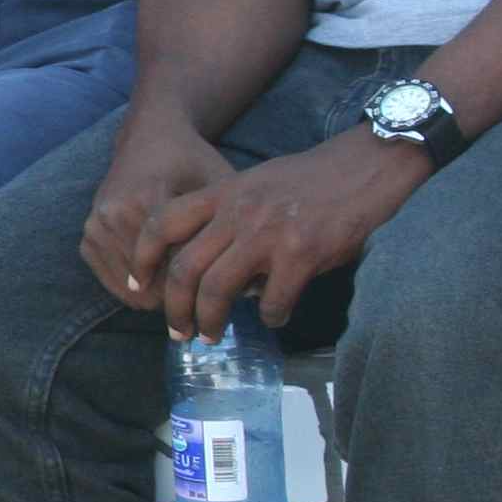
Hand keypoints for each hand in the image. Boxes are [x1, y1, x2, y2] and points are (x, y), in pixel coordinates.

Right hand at [80, 111, 234, 309]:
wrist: (149, 138)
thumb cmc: (192, 162)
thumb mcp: (219, 183)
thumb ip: (233, 226)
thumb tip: (254, 285)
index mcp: (145, 200)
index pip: (175, 268)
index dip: (204, 289)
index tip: (227, 296)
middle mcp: (112, 215)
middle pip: (153, 284)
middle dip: (183, 297)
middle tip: (209, 296)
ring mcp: (95, 228)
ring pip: (132, 291)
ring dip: (161, 297)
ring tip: (188, 289)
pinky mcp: (88, 238)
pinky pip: (114, 284)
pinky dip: (140, 291)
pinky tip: (163, 281)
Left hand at [150, 130, 429, 340]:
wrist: (363, 166)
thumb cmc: (308, 181)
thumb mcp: (253, 186)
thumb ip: (226, 219)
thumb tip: (208, 270)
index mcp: (221, 194)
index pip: (161, 224)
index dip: (142, 258)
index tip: (138, 286)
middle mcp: (237, 213)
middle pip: (184, 268)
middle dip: (174, 308)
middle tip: (178, 331)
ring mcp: (268, 233)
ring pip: (218, 289)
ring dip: (210, 320)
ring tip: (212, 335)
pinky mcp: (302, 253)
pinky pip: (272, 300)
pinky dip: (269, 316)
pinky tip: (274, 317)